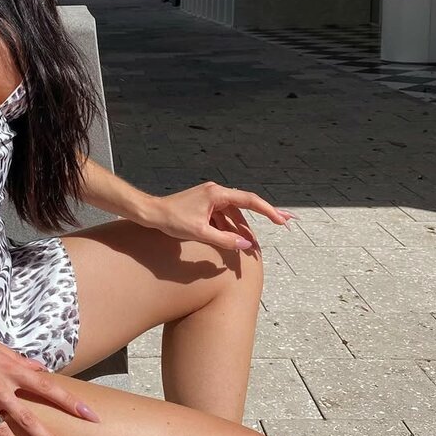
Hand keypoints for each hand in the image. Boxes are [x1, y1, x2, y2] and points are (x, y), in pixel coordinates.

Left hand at [136, 180, 296, 255]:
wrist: (151, 213)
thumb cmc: (172, 221)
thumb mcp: (200, 233)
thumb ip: (224, 239)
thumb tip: (246, 243)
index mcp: (217, 194)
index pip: (249, 200)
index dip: (268, 210)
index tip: (282, 219)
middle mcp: (216, 192)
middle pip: (245, 205)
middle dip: (263, 215)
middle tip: (285, 222)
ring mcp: (210, 198)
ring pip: (233, 213)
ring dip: (242, 226)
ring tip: (255, 241)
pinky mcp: (204, 205)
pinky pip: (222, 216)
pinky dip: (229, 227)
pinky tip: (234, 239)